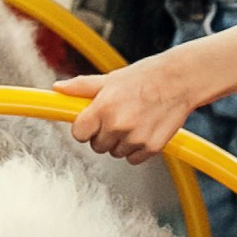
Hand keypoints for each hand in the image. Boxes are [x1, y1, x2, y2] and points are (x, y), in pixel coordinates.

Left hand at [64, 58, 204, 160]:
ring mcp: (135, 138)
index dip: (84, 128)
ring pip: (115, 153)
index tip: (91, 123)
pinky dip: (137, 149)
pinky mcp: (152, 147)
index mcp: (103, 107)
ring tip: (134, 121)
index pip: (78, 134)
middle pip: (96, 146)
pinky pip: (133, 159)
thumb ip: (82, 87)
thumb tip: (58, 88)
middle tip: (117, 118)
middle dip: (103, 135)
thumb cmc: (144, 77)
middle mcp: (118, 125)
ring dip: (120, 142)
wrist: (179, 80)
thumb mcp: (110, 79)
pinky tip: (144, 130)